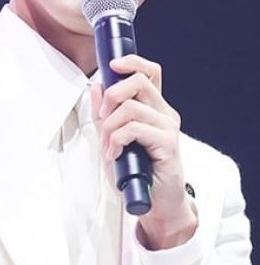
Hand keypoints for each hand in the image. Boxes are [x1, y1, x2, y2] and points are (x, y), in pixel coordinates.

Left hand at [91, 54, 196, 249]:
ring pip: (131, 108)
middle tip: (103, 117)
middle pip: (140, 82)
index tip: (112, 65)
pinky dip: (117, 140)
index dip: (133, 62)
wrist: (153, 202)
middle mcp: (164, 113)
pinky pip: (134, 129)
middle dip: (112, 95)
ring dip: (110, 126)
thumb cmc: (135, 171)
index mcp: (153, 108)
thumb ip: (103, 113)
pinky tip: (115, 155)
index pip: (150, 73)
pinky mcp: (169, 144)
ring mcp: (168, 127)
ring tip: (109, 145)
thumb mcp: (110, 138)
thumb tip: (94, 86)